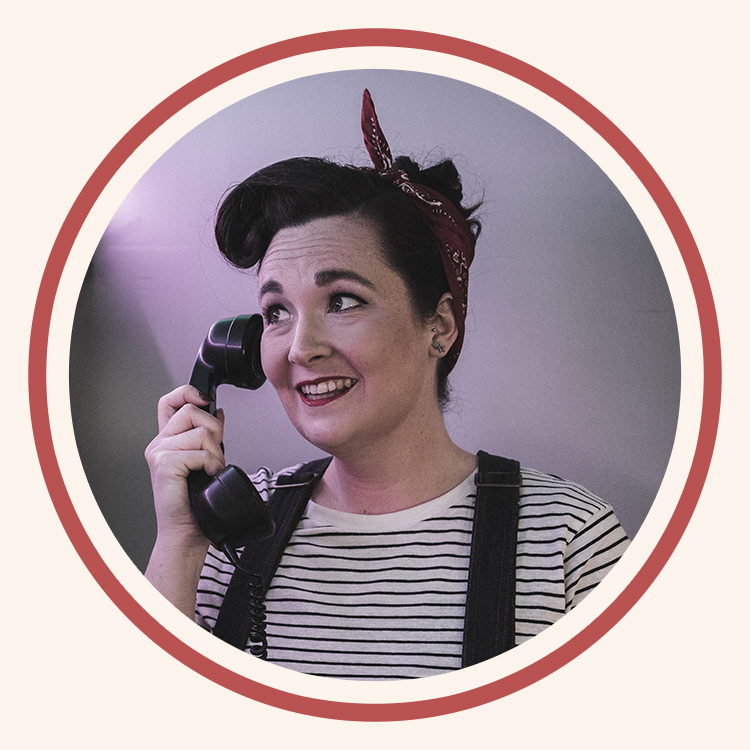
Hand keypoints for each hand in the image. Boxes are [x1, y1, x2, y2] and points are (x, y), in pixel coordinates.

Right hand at [144, 384, 224, 546]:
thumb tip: (218, 412)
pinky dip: (211, 464)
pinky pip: (199, 451)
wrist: (186, 532)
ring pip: (200, 432)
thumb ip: (208, 436)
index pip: (170, 401)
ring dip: (215, 452)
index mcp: (167, 440)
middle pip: (191, 411)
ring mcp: (159, 453)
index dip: (188, 392)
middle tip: (215, 452)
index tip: (206, 400)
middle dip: (214, 428)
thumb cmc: (195, 503)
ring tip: (210, 469)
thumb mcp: (205, 460)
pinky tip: (207, 476)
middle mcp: (159, 443)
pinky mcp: (165, 464)